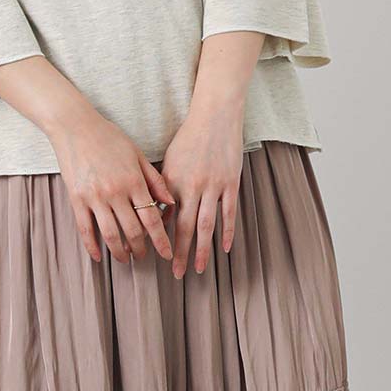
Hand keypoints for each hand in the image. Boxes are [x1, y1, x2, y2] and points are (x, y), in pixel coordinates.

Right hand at [48, 112, 176, 264]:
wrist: (75, 126)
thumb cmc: (109, 138)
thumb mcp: (138, 155)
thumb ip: (155, 180)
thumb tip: (170, 203)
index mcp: (134, 181)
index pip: (152, 218)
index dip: (161, 240)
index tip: (167, 253)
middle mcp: (116, 192)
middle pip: (133, 231)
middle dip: (141, 249)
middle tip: (145, 256)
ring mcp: (95, 197)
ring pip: (110, 234)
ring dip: (120, 252)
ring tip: (125, 259)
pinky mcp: (76, 199)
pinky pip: (85, 229)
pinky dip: (92, 246)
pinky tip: (99, 257)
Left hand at [158, 105, 245, 279]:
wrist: (215, 116)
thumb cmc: (189, 138)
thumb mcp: (169, 162)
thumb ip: (163, 189)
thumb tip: (159, 215)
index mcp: (173, 181)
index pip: (166, 218)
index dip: (163, 239)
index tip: (160, 258)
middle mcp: (192, 186)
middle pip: (185, 227)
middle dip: (180, 253)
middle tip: (177, 274)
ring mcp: (214, 186)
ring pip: (207, 225)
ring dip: (202, 249)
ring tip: (199, 268)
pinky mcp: (231, 184)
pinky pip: (229, 213)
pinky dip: (227, 232)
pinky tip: (225, 248)